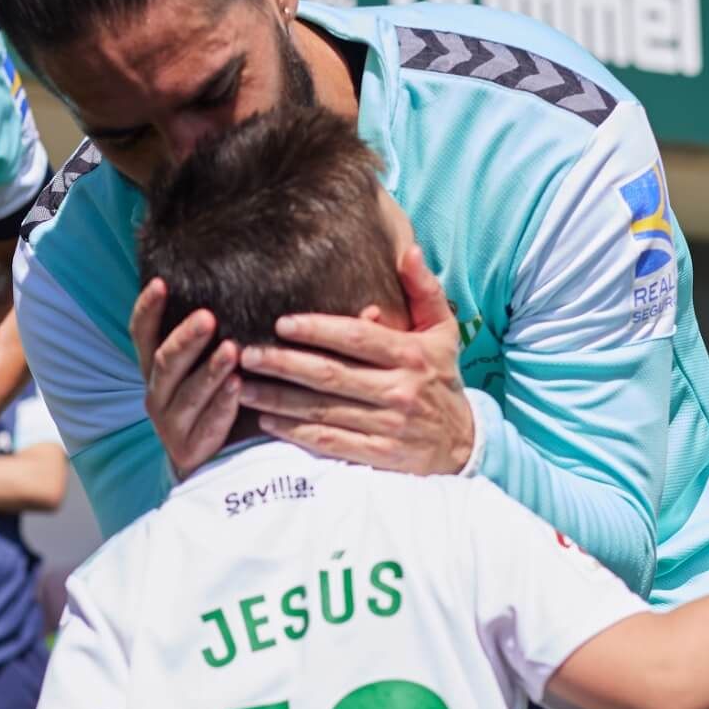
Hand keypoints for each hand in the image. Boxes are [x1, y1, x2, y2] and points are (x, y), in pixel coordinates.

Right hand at [130, 278, 240, 477]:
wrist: (209, 462)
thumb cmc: (211, 401)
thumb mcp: (199, 368)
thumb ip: (206, 337)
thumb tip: (231, 285)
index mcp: (155, 370)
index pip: (141, 334)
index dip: (147, 309)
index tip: (160, 282)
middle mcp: (156, 394)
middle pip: (165, 362)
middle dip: (186, 338)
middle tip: (208, 317)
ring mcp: (170, 424)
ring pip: (187, 394)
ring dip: (209, 371)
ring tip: (232, 350)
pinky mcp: (189, 450)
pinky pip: (207, 425)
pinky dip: (223, 405)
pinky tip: (238, 386)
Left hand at [236, 246, 473, 473]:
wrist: (463, 442)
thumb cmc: (442, 377)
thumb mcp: (443, 332)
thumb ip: (424, 291)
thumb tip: (410, 252)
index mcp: (412, 355)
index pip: (358, 338)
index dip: (318, 330)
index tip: (281, 323)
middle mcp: (400, 390)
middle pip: (331, 375)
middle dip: (284, 364)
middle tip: (247, 354)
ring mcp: (389, 426)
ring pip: (323, 410)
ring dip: (279, 400)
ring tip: (244, 386)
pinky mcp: (380, 456)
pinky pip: (330, 443)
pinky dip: (296, 434)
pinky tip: (267, 422)